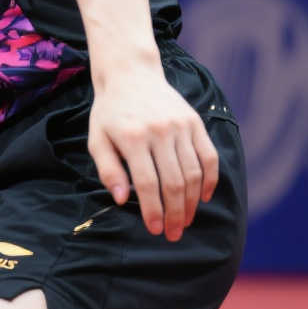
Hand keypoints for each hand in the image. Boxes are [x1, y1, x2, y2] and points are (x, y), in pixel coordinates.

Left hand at [87, 67, 218, 241]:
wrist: (130, 75)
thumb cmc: (110, 113)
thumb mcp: (97, 139)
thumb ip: (108, 170)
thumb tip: (122, 200)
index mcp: (133, 138)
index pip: (148, 183)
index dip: (153, 210)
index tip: (155, 230)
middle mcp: (160, 132)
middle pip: (175, 182)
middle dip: (176, 213)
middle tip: (174, 233)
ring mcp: (181, 127)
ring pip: (194, 173)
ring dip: (193, 202)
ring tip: (186, 220)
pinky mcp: (196, 123)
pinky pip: (209, 156)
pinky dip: (210, 180)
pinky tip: (204, 197)